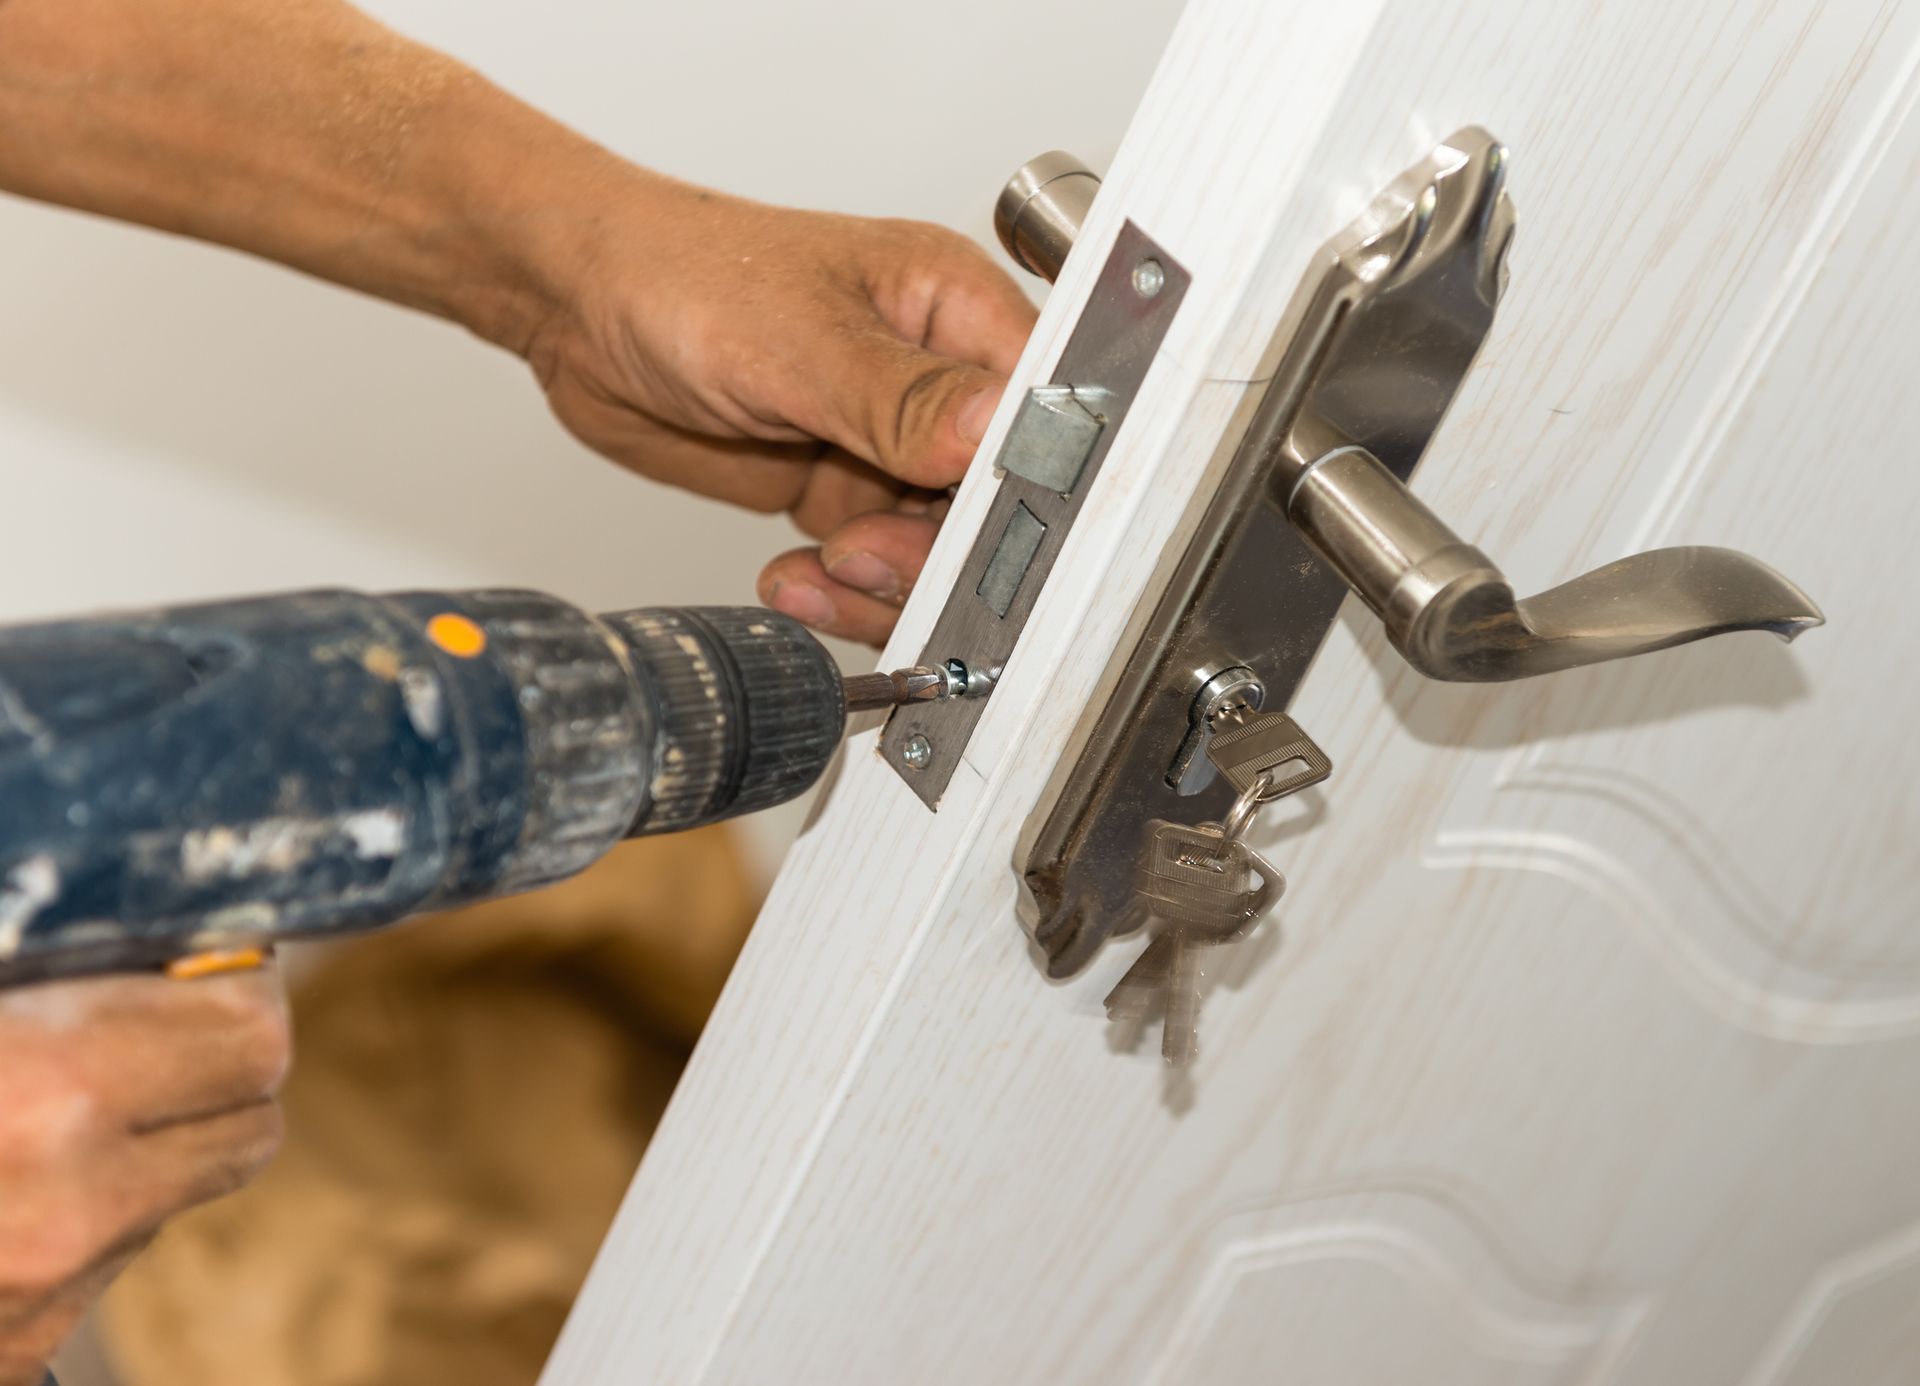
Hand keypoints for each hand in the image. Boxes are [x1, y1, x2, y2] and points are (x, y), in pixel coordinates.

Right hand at [0, 968, 288, 1384]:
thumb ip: (61, 983)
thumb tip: (164, 943)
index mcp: (48, 1092)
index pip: (254, 1037)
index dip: (236, 989)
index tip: (208, 963)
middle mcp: (68, 1210)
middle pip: (255, 1122)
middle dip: (221, 1069)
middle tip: (158, 1026)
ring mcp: (40, 1304)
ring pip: (180, 1195)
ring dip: (148, 1148)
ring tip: (51, 1106)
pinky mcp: (16, 1359)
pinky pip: (102, 1263)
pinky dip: (79, 1216)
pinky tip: (3, 1186)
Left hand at [525, 177, 1036, 644]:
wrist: (581, 309)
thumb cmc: (682, 274)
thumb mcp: (797, 339)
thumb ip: (901, 397)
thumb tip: (994, 427)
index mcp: (954, 309)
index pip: (1035, 409)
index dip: (1025, 479)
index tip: (980, 530)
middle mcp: (936, 378)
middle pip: (993, 497)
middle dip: (939, 547)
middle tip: (868, 553)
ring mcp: (889, 442)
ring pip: (936, 547)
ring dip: (885, 581)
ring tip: (824, 570)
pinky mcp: (842, 488)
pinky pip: (873, 566)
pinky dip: (839, 591)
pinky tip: (796, 580)